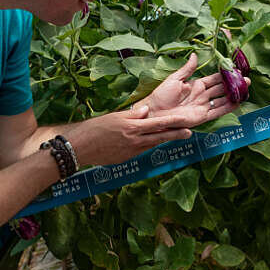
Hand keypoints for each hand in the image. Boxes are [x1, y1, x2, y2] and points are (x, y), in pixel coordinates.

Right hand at [69, 105, 192, 165]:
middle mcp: (135, 141)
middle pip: (160, 137)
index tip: (185, 122)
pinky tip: (150, 142)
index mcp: (133, 128)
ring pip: (152, 145)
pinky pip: (141, 151)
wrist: (80, 148)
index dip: (173, 123)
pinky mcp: (126, 159)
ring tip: (175, 136)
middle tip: (189, 133)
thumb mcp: (114, 117)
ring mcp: (132, 152)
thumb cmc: (95, 129)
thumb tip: (146, 111)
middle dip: (176, 135)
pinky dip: (147, 145)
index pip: (158, 124)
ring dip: (163, 140)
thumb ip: (133, 115)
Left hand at [143, 53, 249, 126]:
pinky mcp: (202, 117)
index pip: (214, 79)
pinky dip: (228, 108)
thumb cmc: (161, 95)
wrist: (154, 112)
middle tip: (246, 80)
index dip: (225, 75)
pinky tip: (237, 103)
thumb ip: (187, 69)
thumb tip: (195, 55)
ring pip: (222, 100)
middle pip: (221, 89)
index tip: (235, 71)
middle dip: (234, 85)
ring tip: (246, 90)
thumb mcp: (175, 79)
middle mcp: (202, 95)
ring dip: (234, 96)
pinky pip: (218, 111)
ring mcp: (203, 106)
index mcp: (196, 85)